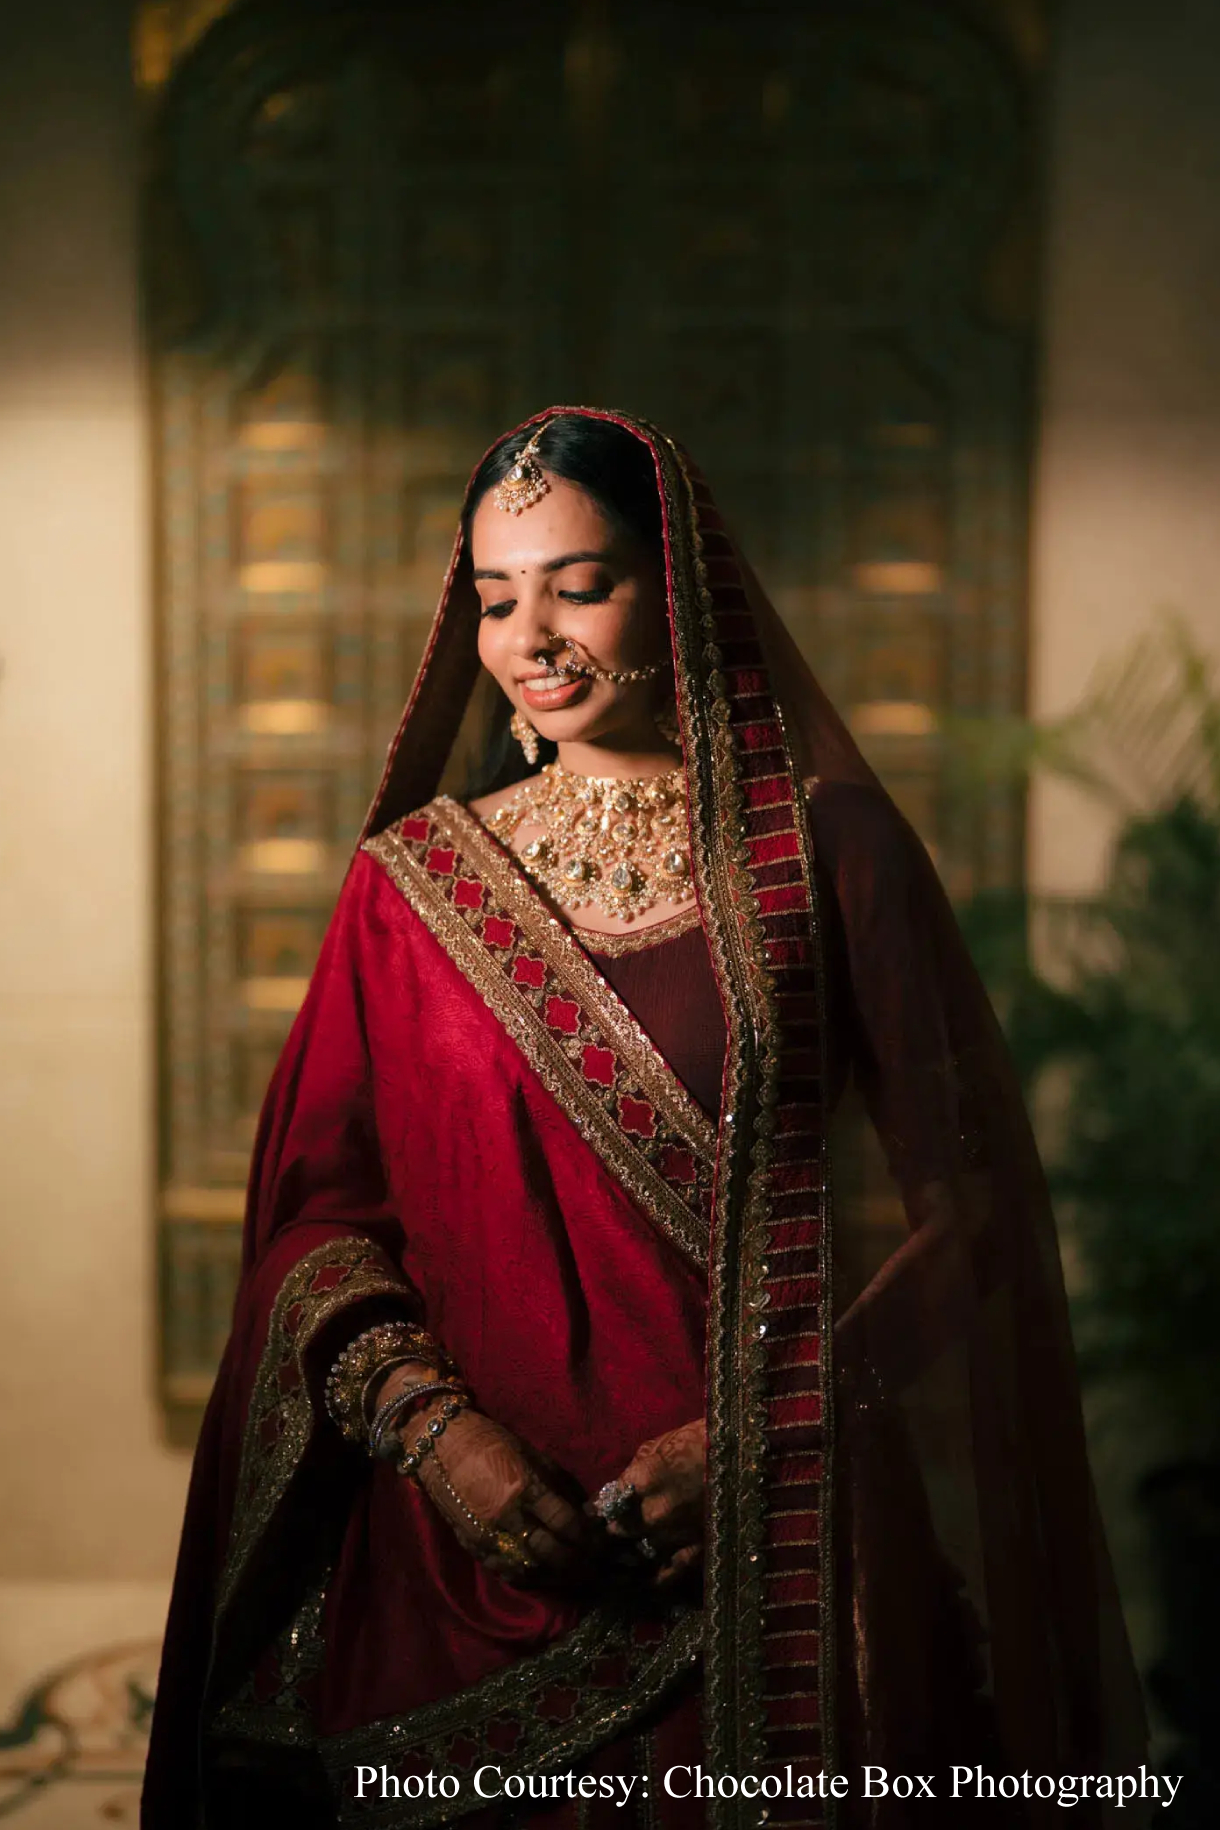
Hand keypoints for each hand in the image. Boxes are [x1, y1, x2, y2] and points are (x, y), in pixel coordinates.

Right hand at [409, 1401, 591, 1585]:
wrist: (443, 1445)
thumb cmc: (493, 1443)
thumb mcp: (534, 1455)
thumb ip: (561, 1486)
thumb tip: (587, 1513)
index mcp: (525, 1488)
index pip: (566, 1523)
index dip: (588, 1537)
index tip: (602, 1542)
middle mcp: (507, 1517)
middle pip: (553, 1553)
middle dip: (579, 1563)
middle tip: (596, 1566)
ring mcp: (488, 1536)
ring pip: (532, 1570)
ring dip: (558, 1576)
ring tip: (576, 1576)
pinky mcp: (473, 1547)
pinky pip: (507, 1573)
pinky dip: (531, 1578)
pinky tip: (546, 1576)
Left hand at [592, 1417, 705, 1585]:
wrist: (744, 1452)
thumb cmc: (702, 1439)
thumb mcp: (660, 1444)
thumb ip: (636, 1469)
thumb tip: (619, 1489)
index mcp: (643, 1479)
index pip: (606, 1504)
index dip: (596, 1511)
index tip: (591, 1516)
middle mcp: (655, 1512)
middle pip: (617, 1533)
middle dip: (609, 1533)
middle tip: (601, 1537)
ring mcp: (677, 1534)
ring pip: (638, 1555)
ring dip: (626, 1557)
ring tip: (615, 1562)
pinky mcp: (698, 1549)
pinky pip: (669, 1573)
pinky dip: (653, 1579)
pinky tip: (643, 1581)